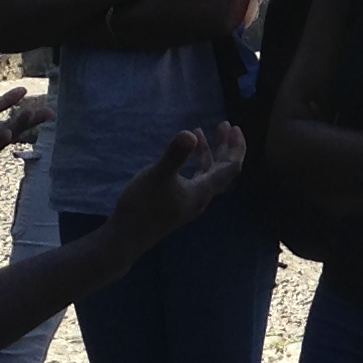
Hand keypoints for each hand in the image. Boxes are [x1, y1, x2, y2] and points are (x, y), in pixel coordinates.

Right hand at [112, 123, 245, 243]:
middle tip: (223, 124)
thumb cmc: (144, 206)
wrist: (127, 237)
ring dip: (206, 153)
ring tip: (198, 132)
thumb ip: (175, 154)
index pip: (231, 167)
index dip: (236, 147)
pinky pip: (194, 179)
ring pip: (206, 174)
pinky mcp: (177, 204)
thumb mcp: (158, 175)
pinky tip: (182, 157)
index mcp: (203, 190)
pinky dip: (193, 163)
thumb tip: (189, 133)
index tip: (234, 127)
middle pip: (221, 169)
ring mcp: (189, 202)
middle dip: (223, 146)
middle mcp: (201, 197)